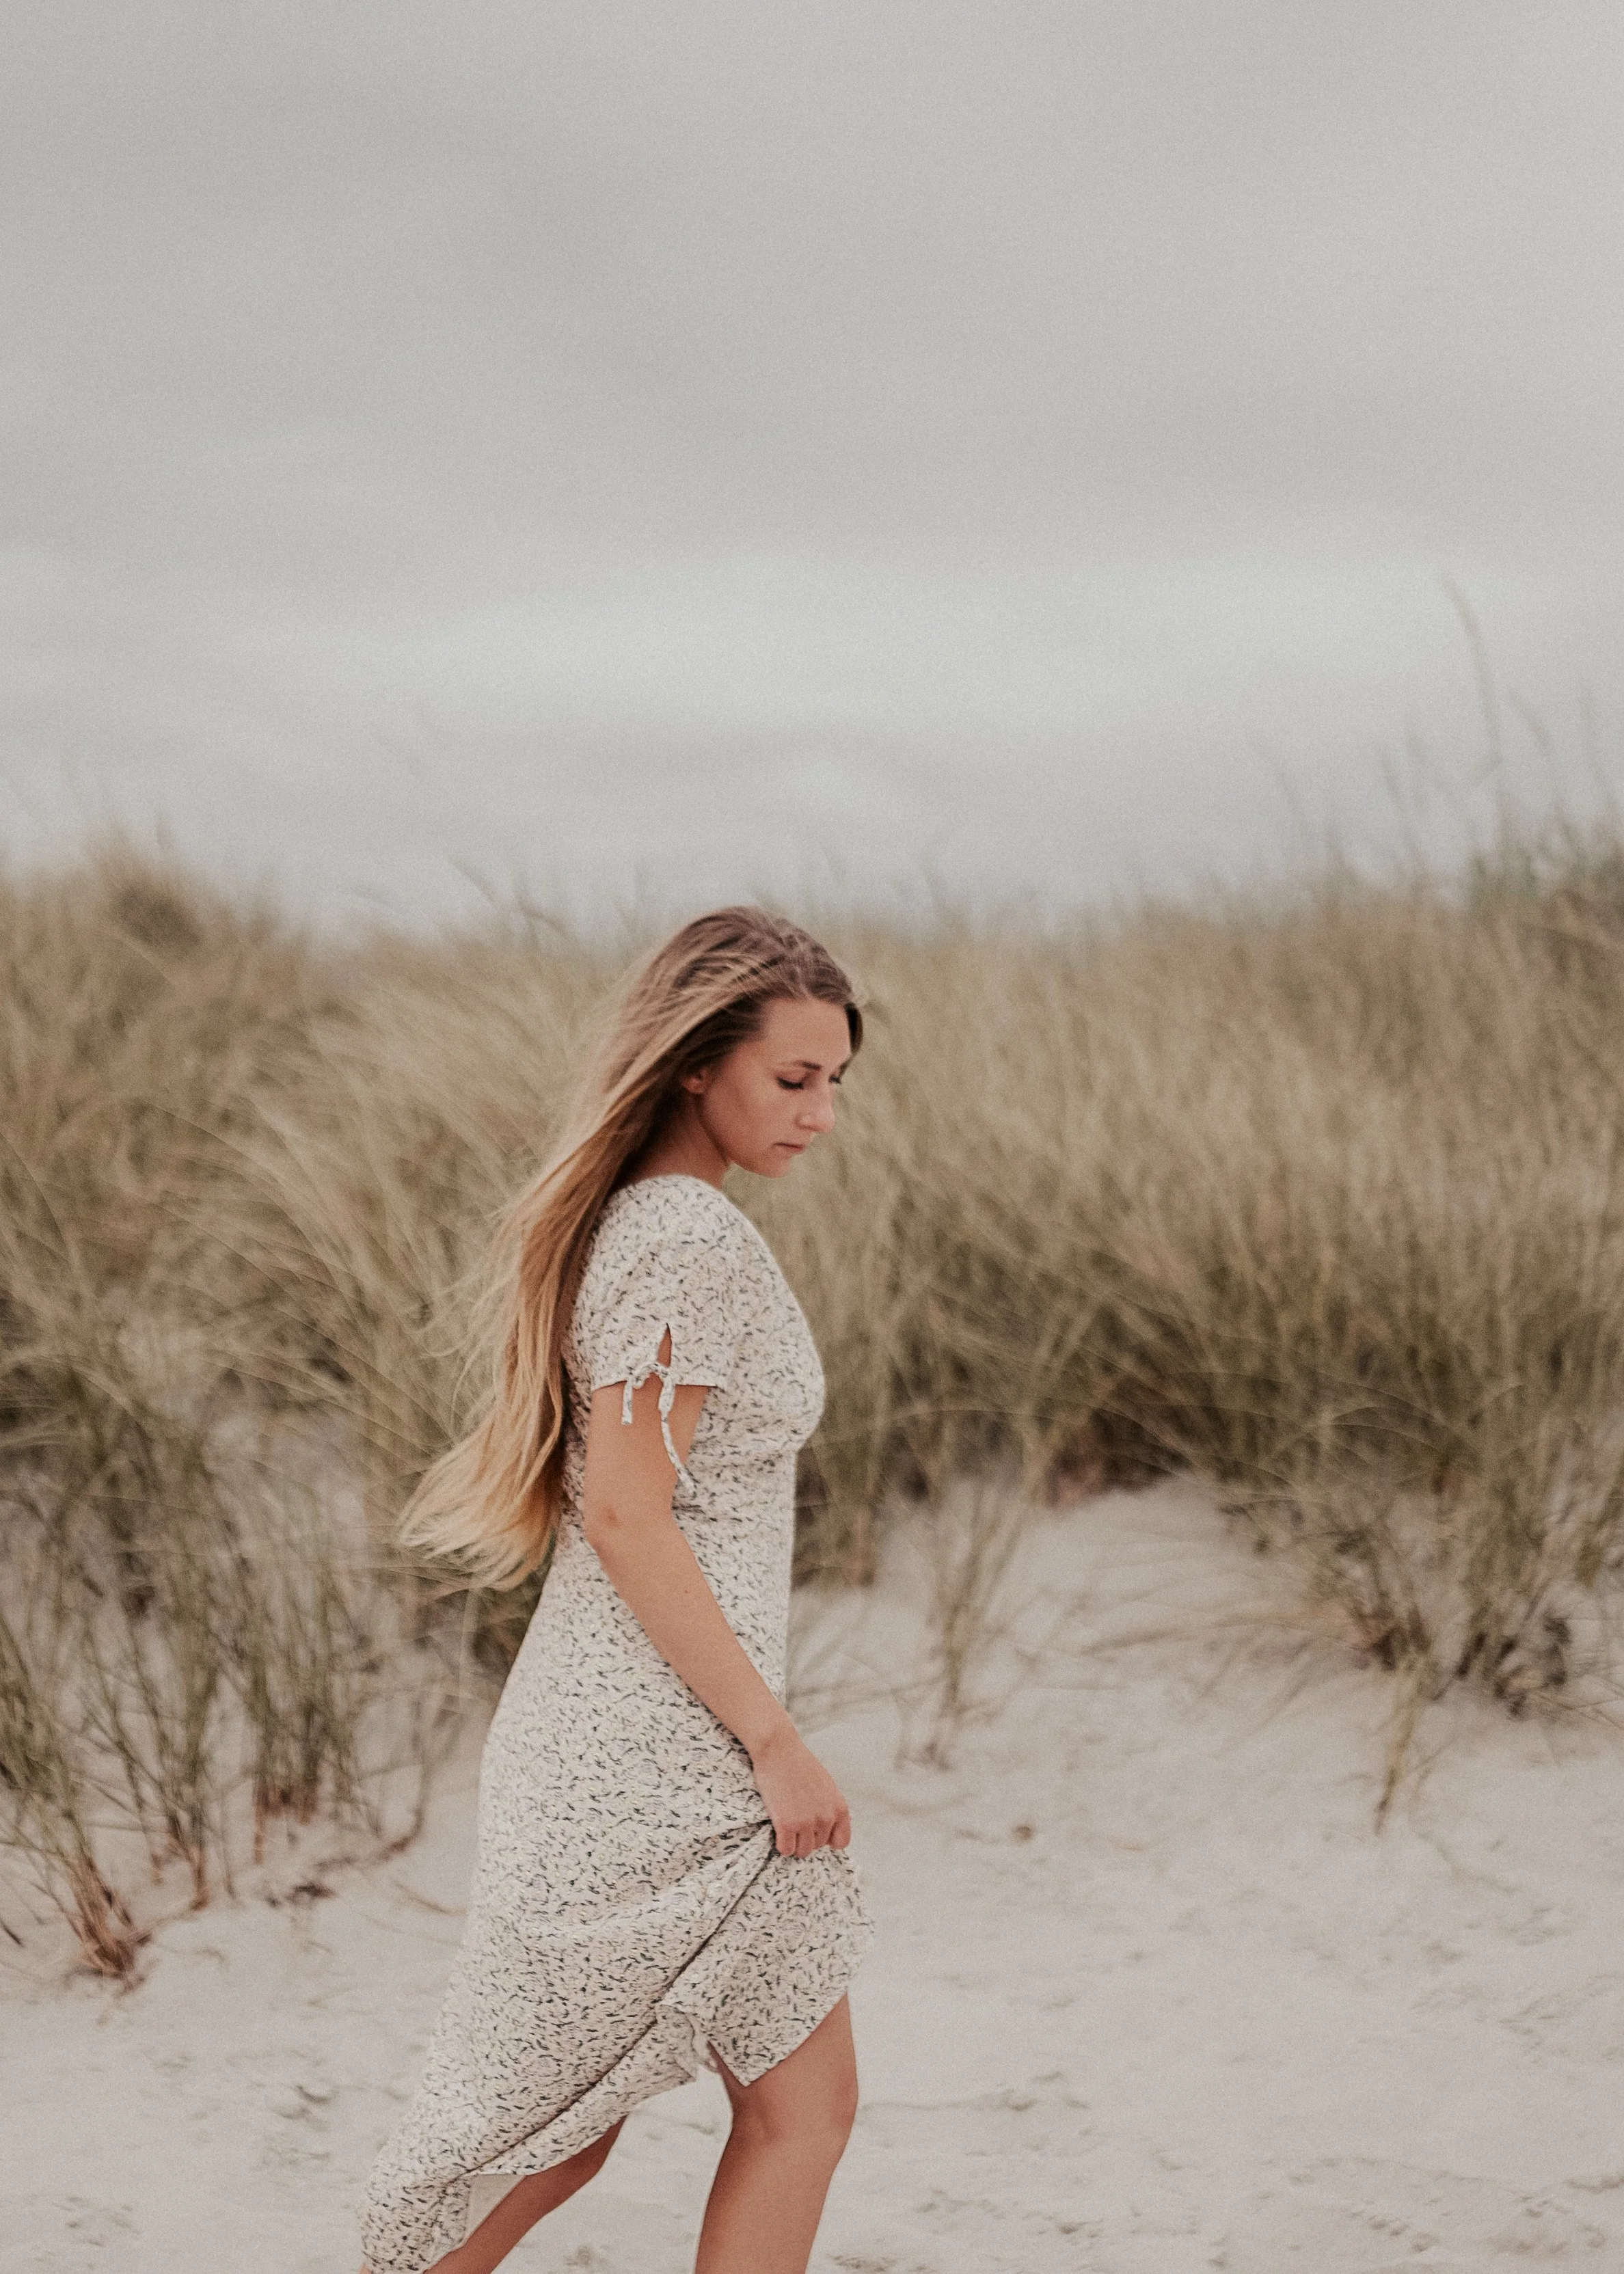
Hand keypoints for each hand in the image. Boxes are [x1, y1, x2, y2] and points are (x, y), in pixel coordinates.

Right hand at [748, 1722, 851, 1857]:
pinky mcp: (786, 1824)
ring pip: (802, 1851)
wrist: (779, 1750)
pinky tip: (778, 1830)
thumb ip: (831, 1807)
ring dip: (793, 1843)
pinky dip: (781, 1844)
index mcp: (839, 1807)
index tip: (816, 1832)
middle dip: (806, 1837)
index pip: (841, 1842)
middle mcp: (826, 1818)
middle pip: (818, 1846)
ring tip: (786, 1825)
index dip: (828, 1840)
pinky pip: (786, 1850)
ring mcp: (806, 1823)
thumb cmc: (799, 1764)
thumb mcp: (826, 1784)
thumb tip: (833, 1826)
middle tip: (795, 1819)